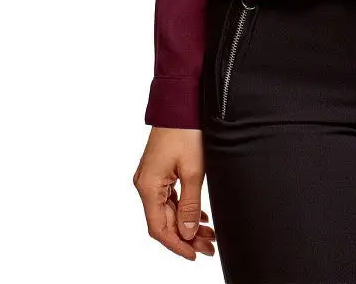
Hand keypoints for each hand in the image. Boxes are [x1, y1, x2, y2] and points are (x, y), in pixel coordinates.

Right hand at [134, 127, 216, 260]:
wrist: (180, 101)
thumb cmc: (186, 131)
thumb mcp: (194, 171)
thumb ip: (190, 205)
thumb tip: (187, 234)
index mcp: (148, 186)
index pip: (159, 228)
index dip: (177, 245)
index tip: (195, 255)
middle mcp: (145, 184)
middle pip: (165, 221)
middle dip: (187, 236)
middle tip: (210, 246)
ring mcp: (151, 177)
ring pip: (168, 211)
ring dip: (187, 223)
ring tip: (209, 234)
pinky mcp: (159, 170)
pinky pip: (170, 198)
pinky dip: (184, 209)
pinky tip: (200, 216)